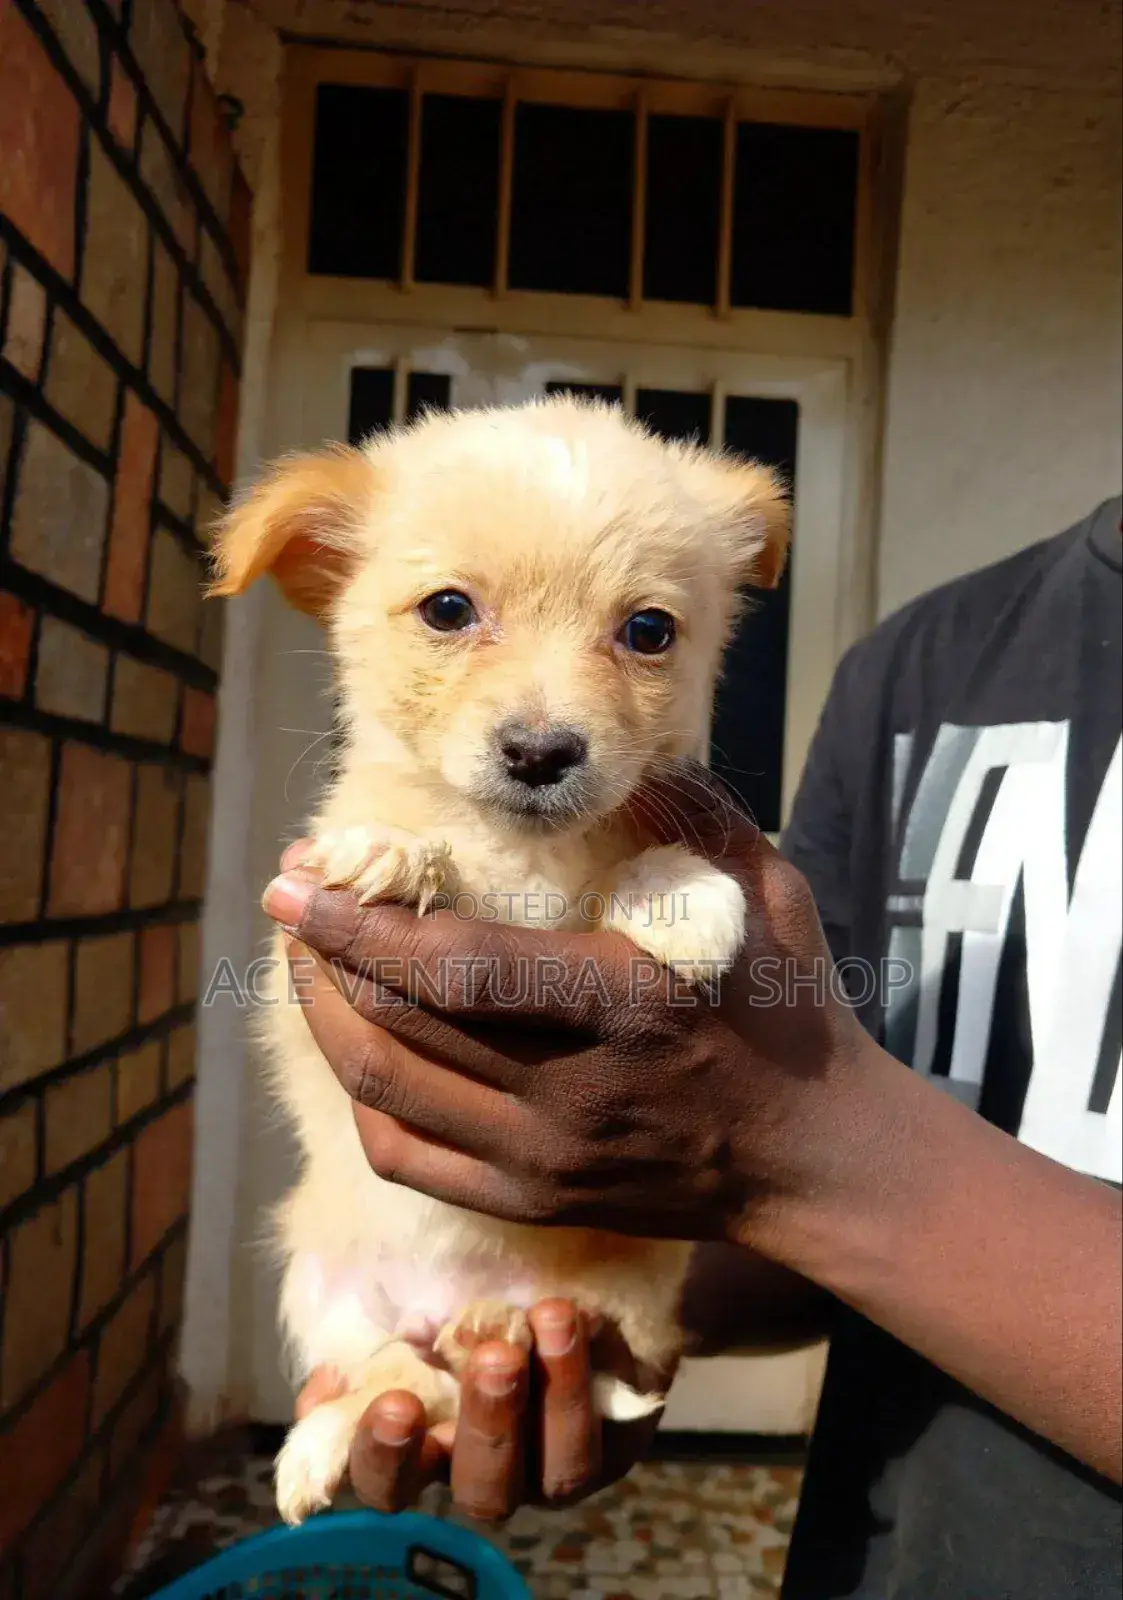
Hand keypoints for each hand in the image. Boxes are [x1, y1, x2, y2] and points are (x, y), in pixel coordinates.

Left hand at [263, 764, 869, 1249]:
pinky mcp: (532, 1202)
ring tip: (309, 962)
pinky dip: (364, 1093)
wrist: (815, 1162)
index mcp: (624, 1004)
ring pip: (383, 1092)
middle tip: (294, 900)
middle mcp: (569, 1095)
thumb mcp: (767, 892)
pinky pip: (405, 1156)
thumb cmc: (790, 1012)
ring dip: (326, 1018)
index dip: (359, 925)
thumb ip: (689, 813)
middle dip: (319, 957)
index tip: (296, 878)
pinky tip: (360, 1044)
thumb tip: (601, 761)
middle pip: (395, 1029)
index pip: (455, 972)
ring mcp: (544, 1162)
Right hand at [294, 1301, 671, 1519]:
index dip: (384, 1456)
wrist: (553, 1260)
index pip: (387, 1480)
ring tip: (547, 1319)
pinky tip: (579, 1317)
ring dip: (554, 1398)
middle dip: (488, 1424)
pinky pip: (611, 1429)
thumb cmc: (460, 1283)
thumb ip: (360, 1331)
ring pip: (557, 1470)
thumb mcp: (398, 1297)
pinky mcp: (613, 1443)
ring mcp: (552, 1465)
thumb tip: (329, 1377)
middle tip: (493, 1358)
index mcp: (422, 1444)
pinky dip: (593, 1372)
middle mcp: (487, 1468)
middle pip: (481, 1488)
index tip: (395, 1404)